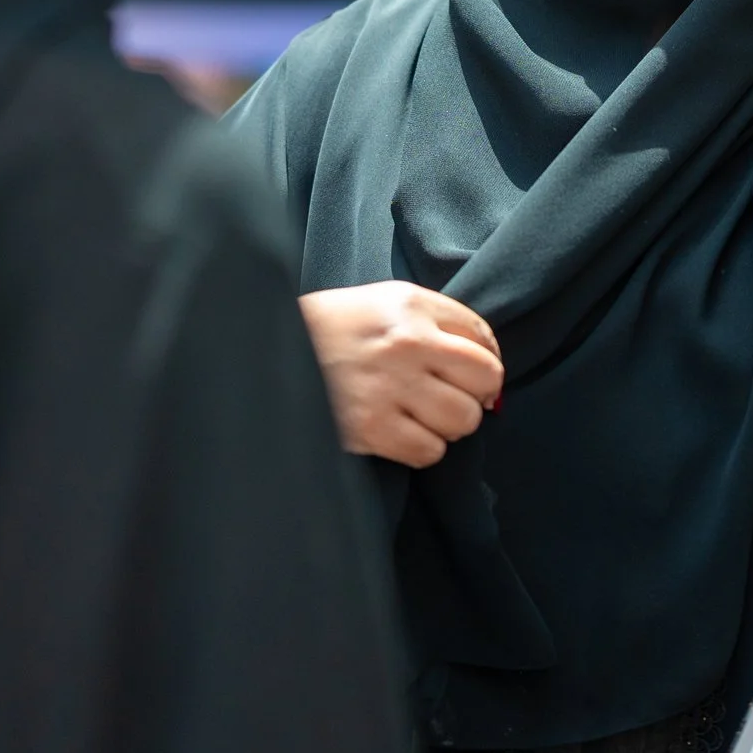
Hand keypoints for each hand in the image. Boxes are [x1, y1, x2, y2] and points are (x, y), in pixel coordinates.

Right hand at [298, 281, 503, 467]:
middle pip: (485, 379)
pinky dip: (422, 448)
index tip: (475, 376)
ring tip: (423, 416)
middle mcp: (408, 343)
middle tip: (453, 398)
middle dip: (476, 394)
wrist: (266, 352)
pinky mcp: (373, 428)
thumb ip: (433, 322)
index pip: (482, 336)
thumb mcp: (381, 302)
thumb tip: (485, 365)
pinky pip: (429, 450)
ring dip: (449, 424)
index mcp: (411, 305)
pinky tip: (401, 433)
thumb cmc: (328, 328)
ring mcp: (391, 387)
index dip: (486, 361)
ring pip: (463, 419)